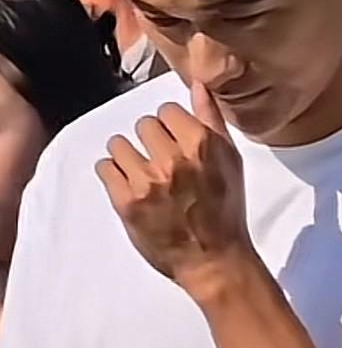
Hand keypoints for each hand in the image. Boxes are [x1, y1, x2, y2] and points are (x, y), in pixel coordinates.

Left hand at [95, 82, 252, 297]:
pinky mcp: (128, 202)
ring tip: (141, 177)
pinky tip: (129, 188)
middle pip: (142, 125)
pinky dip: (113, 176)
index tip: (176, 148)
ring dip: (127, 158)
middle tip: (160, 166)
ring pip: (118, 144)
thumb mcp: (231, 162)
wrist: (214, 262)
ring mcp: (148, 181)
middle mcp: (173, 159)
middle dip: (150, 143)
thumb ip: (212, 120)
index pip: (166, 111)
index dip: (170, 129)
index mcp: (201, 145)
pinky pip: (104, 168)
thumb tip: (197, 84)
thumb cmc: (225, 212)